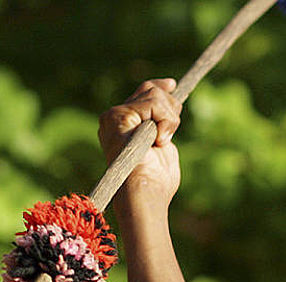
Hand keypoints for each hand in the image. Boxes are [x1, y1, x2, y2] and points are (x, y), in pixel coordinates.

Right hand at [99, 79, 181, 218]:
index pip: (142, 92)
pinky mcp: (118, 116)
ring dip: (169, 120)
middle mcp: (113, 118)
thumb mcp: (162, 146)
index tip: (172, 85)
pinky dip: (165, 123)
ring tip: (161, 143)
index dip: (160, 87)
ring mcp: (114, 116)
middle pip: (150, 90)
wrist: (145, 193)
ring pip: (155, 96)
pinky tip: (159, 141)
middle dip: (170, 109)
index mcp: (122, 124)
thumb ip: (161, 126)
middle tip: (167, 135)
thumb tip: (172, 109)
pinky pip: (153, 104)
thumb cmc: (156, 180)